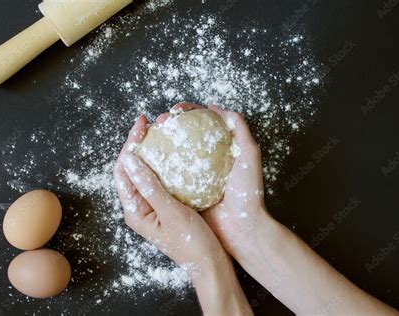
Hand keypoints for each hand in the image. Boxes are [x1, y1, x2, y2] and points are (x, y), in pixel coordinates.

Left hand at [113, 114, 252, 314]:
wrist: (211, 263)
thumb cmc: (191, 243)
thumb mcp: (170, 212)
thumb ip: (149, 186)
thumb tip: (130, 159)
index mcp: (135, 210)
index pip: (123, 171)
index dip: (129, 145)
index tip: (141, 125)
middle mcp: (140, 206)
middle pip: (132, 168)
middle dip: (138, 144)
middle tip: (151, 123)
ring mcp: (154, 205)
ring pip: (147, 171)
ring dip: (151, 150)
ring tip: (161, 131)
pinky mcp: (167, 204)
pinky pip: (161, 178)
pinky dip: (164, 162)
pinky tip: (174, 152)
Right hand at [166, 103, 270, 262]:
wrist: (242, 229)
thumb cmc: (248, 193)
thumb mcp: (249, 154)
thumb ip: (238, 128)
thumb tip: (215, 108)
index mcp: (220, 150)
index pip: (201, 122)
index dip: (188, 112)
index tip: (176, 110)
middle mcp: (205, 162)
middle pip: (183, 136)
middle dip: (169, 124)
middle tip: (161, 123)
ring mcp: (193, 178)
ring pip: (173, 155)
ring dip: (160, 143)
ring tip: (150, 136)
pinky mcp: (184, 194)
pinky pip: (168, 178)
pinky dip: (158, 168)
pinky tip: (149, 160)